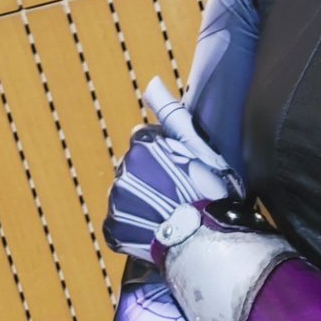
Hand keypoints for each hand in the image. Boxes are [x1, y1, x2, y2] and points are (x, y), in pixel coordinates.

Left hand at [103, 78, 244, 260]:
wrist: (203, 238)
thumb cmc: (208, 191)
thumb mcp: (198, 145)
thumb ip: (171, 112)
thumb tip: (152, 82)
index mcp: (142, 144)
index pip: (146, 140)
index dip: (166, 155)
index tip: (183, 169)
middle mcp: (122, 168)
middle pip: (135, 166)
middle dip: (152, 176)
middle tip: (179, 192)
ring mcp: (115, 200)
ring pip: (128, 193)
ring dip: (143, 199)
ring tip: (170, 212)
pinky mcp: (112, 227)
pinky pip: (121, 221)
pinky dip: (135, 224)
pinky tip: (158, 227)